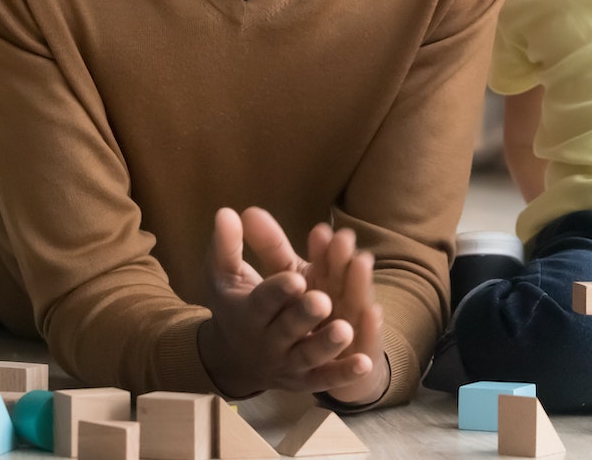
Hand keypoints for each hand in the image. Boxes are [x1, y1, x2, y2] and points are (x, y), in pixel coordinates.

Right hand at [198, 207, 375, 399]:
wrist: (237, 359)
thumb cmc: (238, 305)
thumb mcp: (229, 275)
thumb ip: (230, 245)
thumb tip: (227, 211)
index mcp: (249, 313)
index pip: (263, 301)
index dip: (278, 292)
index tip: (295, 279)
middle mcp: (268, 341)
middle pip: (288, 329)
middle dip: (304, 315)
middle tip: (322, 301)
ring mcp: (289, 363)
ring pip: (308, 356)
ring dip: (326, 344)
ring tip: (345, 329)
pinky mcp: (307, 379)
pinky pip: (326, 379)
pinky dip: (343, 373)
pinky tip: (364, 363)